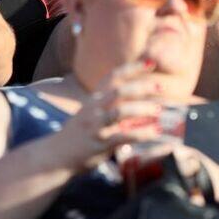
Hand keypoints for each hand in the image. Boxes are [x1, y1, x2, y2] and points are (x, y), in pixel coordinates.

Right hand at [49, 61, 166, 170]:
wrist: (58, 155)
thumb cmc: (80, 133)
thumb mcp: (91, 113)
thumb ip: (108, 104)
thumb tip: (137, 99)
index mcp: (94, 98)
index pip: (113, 76)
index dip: (132, 68)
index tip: (150, 64)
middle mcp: (94, 108)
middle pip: (119, 90)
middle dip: (142, 86)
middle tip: (161, 86)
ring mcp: (96, 125)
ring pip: (120, 111)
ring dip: (142, 109)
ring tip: (158, 110)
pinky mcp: (99, 142)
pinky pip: (122, 136)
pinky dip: (141, 133)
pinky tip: (155, 133)